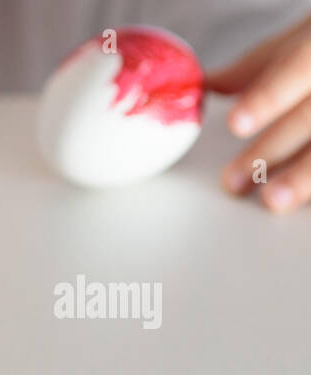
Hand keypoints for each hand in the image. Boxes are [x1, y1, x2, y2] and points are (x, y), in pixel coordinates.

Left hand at [210, 15, 310, 212]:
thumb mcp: (304, 38)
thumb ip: (259, 67)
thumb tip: (206, 86)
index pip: (298, 66)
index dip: (268, 96)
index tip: (235, 123)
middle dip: (273, 148)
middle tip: (235, 180)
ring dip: (306, 175)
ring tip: (274, 200)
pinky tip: (309, 203)